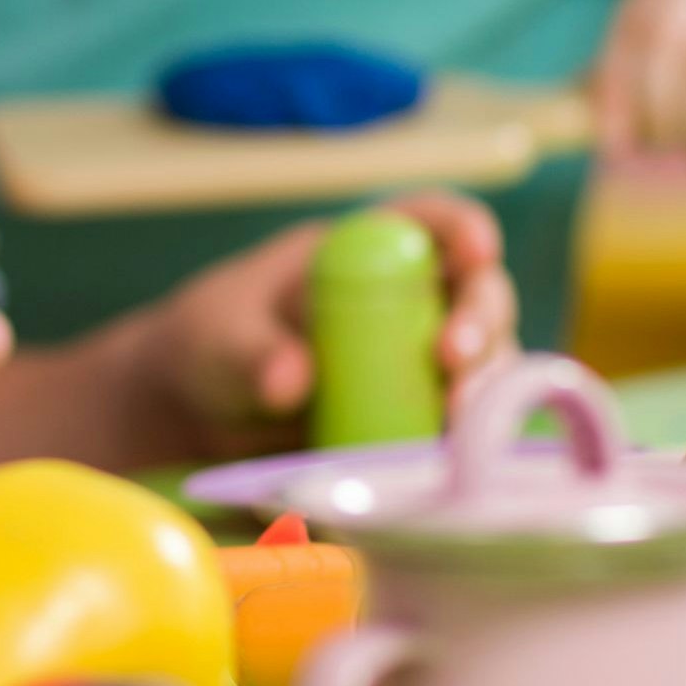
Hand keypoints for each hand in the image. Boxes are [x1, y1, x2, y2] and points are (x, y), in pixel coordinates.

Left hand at [145, 193, 514, 457]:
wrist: (199, 418)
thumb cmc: (212, 346)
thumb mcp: (217, 340)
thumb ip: (249, 353)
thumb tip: (292, 378)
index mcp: (365, 251)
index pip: (430, 221)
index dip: (463, 228)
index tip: (477, 250)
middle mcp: (411, 302)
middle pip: (477, 296)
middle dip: (480, 322)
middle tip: (454, 360)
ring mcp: (422, 365)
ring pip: (485, 365)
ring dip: (484, 389)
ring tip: (455, 421)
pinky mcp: (421, 424)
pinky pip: (462, 429)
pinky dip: (466, 443)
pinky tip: (449, 463)